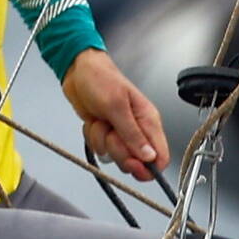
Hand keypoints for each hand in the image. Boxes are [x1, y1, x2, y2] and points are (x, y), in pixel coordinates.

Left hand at [64, 49, 168, 180]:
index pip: (160, 156)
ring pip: (116, 156)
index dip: (148, 167)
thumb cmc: (100, 79)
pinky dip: (93, 137)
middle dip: (118, 151)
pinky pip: (101, 149)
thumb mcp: (116, 106)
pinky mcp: (107, 134)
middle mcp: (138, 129)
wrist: (78, 71)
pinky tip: (94, 122)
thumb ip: (133, 134)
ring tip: (101, 121)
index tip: (131, 163)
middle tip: (111, 132)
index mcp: (149, 121)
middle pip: (136, 161)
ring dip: (102, 141)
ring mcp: (121, 133)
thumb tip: (150, 157)